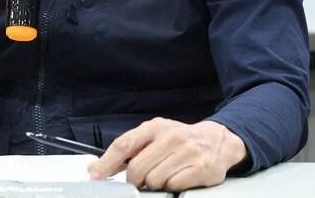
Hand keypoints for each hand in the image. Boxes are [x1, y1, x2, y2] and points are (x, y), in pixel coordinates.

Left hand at [88, 118, 247, 191]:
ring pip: (154, 181)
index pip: (124, 144)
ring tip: (165, 174)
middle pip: (137, 169)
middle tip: (141, 180)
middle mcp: (171, 137)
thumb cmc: (180, 140)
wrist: (218, 140)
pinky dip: (172, 187)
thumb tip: (99, 167)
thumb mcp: (155, 136)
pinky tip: (178, 178)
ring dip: (155, 184)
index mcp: (155, 127)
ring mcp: (187, 152)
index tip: (96, 175)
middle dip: (135, 180)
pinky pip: (174, 186)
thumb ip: (129, 150)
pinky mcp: (202, 168)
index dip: (107, 163)